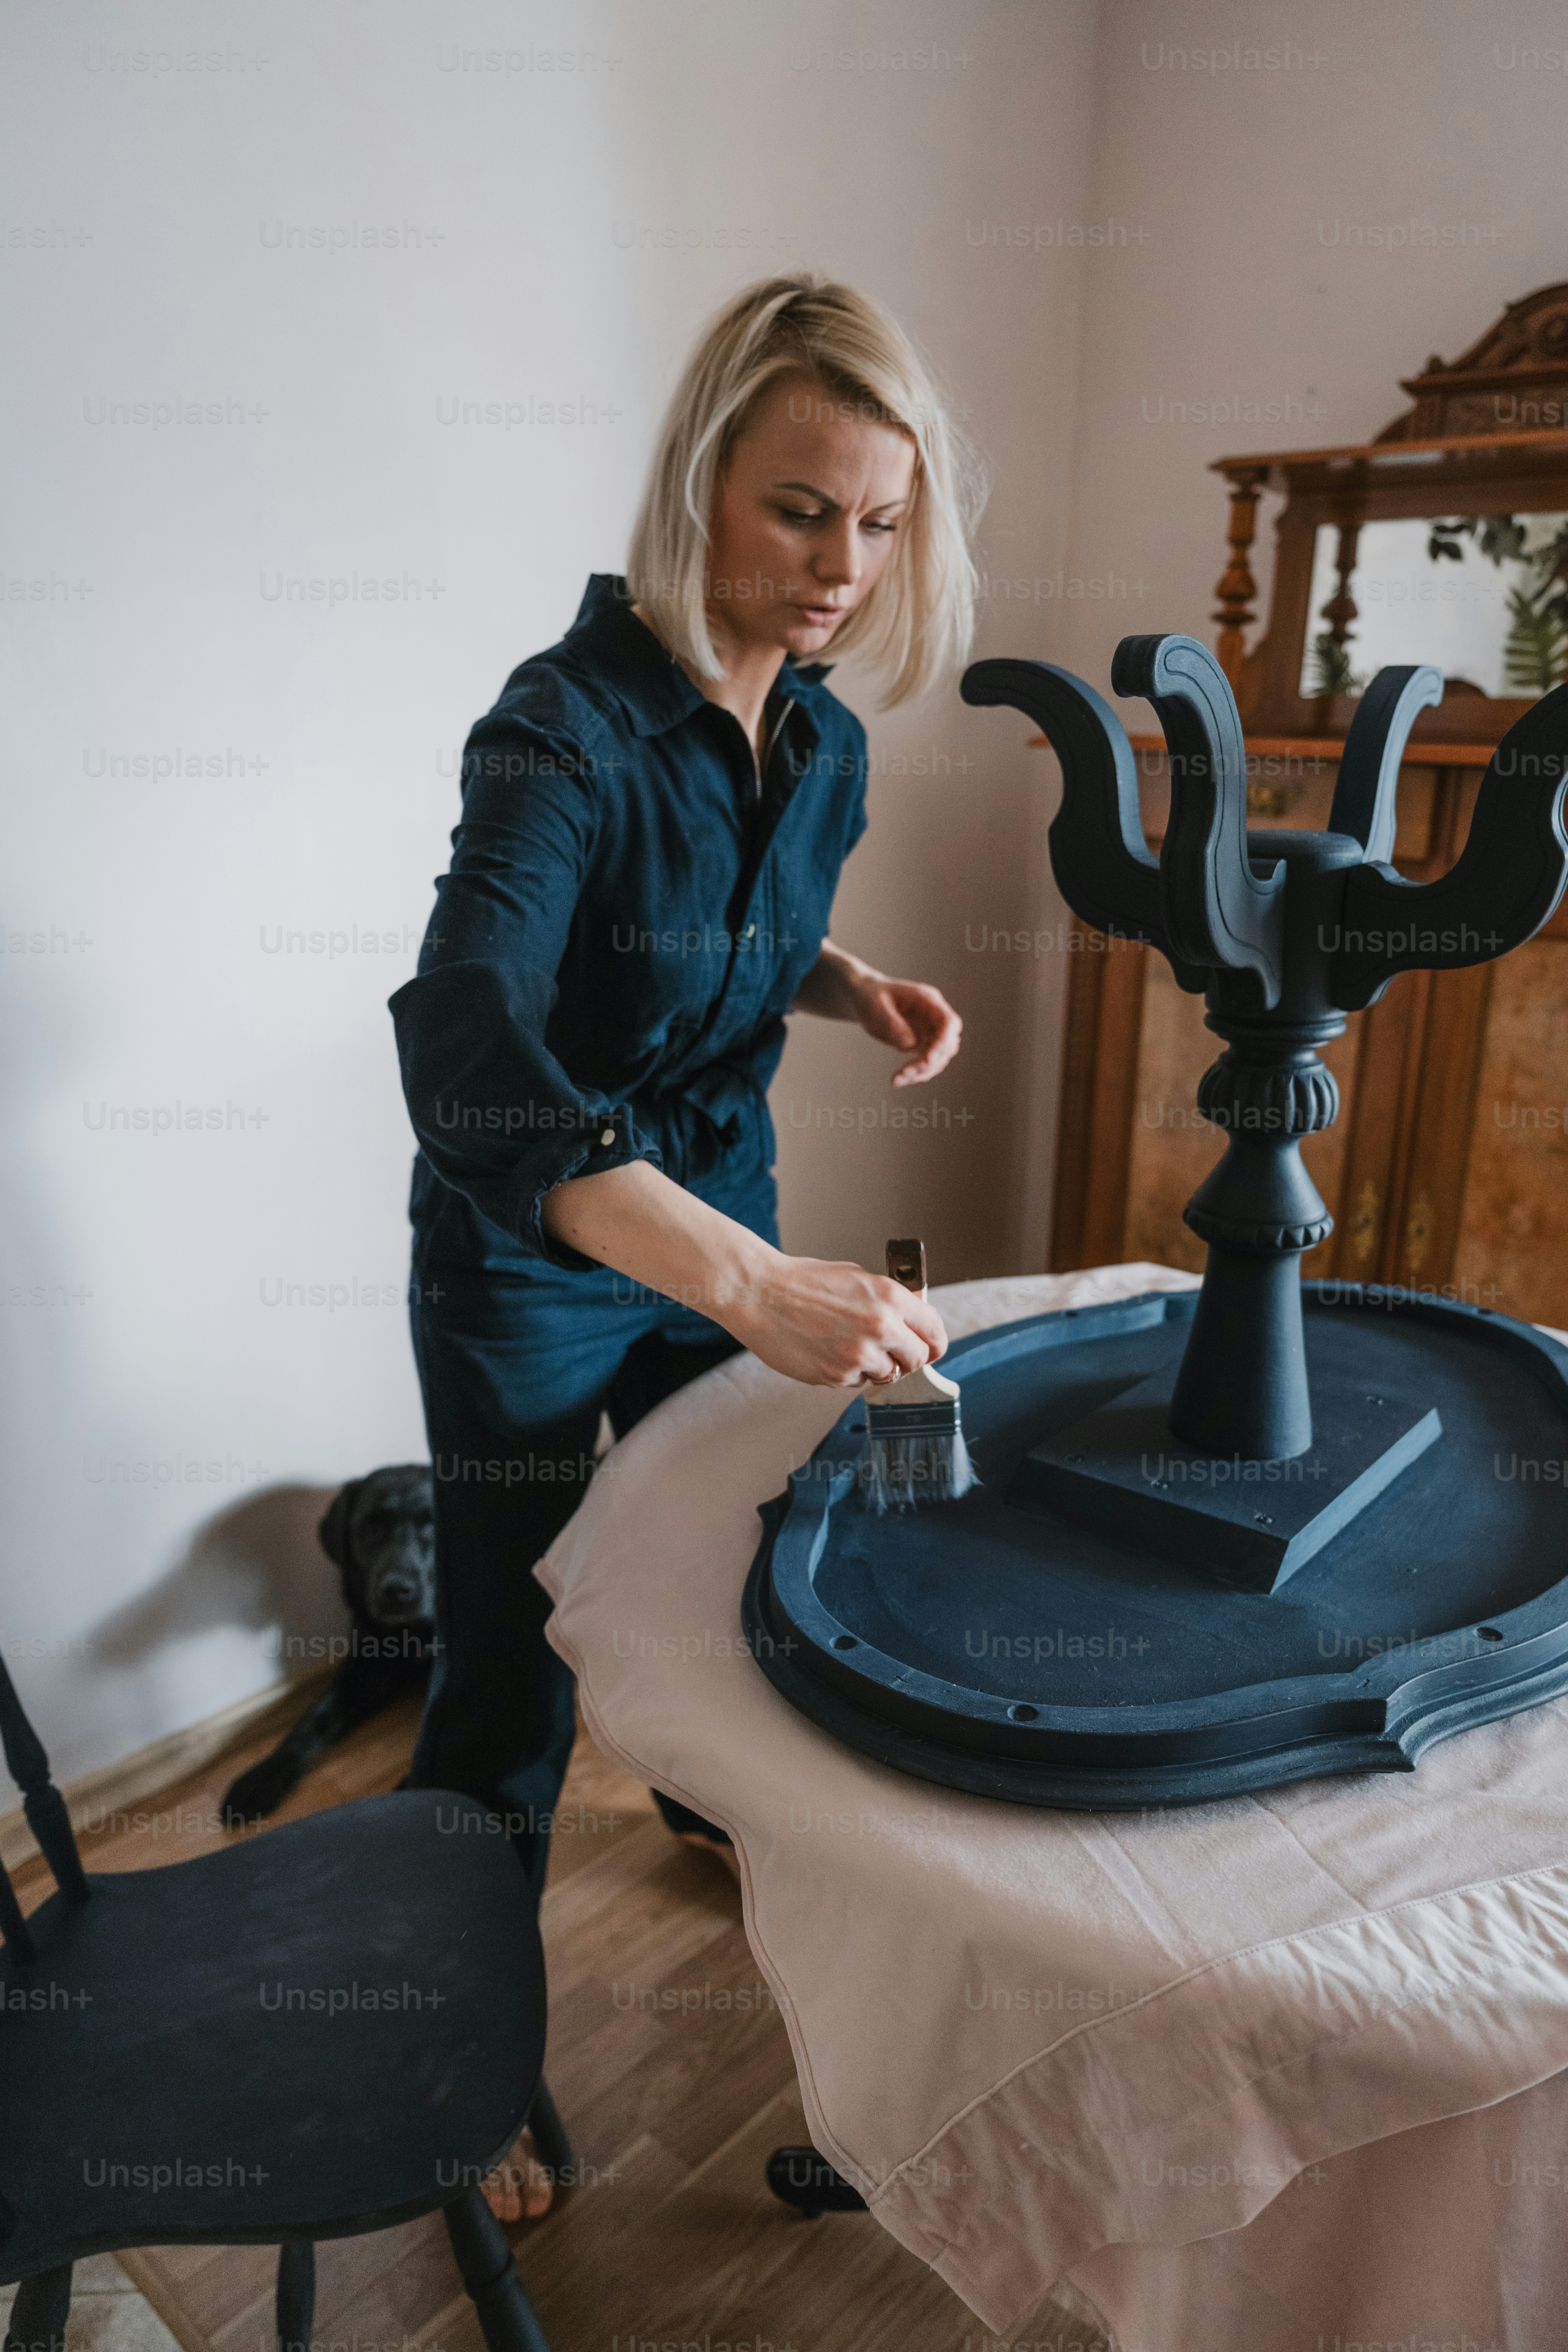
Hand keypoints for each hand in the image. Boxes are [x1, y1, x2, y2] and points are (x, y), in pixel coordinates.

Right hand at [723, 1254, 948, 1388]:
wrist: (759, 1294)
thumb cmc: (802, 1282)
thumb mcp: (858, 1278)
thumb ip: (889, 1301)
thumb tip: (910, 1321)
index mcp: (890, 1298)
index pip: (935, 1332)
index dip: (934, 1342)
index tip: (928, 1346)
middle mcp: (881, 1328)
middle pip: (919, 1360)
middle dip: (908, 1357)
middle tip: (891, 1350)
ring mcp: (859, 1356)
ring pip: (888, 1375)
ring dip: (876, 1366)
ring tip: (849, 1345)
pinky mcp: (836, 1376)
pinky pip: (857, 1382)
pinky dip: (848, 1372)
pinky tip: (828, 1351)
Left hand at [852, 975, 962, 1085]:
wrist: (864, 999)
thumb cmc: (870, 998)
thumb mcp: (875, 1006)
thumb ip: (893, 1025)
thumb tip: (910, 1046)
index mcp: (927, 1001)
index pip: (949, 1022)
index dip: (944, 1042)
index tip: (929, 1059)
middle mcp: (933, 1018)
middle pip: (947, 1045)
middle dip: (930, 1062)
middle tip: (907, 1072)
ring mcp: (929, 1032)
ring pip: (938, 1059)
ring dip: (922, 1072)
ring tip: (897, 1079)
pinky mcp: (921, 1045)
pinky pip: (925, 1064)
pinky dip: (914, 1074)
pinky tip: (897, 1079)